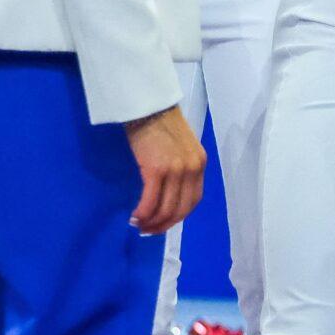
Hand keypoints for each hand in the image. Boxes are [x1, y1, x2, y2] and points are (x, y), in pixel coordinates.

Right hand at [125, 104, 206, 234]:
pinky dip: (143, 213)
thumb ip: (179, 166)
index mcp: (199, 163)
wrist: (147, 104)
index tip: (165, 223)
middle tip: (149, 230)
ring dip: (152, 222)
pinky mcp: (157, 169)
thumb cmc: (158, 122)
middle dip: (164, 224)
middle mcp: (192, 169)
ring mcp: (176, 170)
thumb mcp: (179, 146)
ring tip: (139, 225)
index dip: (178, 216)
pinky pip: (151, 201)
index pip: (194, 200)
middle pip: (181, 209)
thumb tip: (167, 190)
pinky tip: (135, 216)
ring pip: (166, 208)